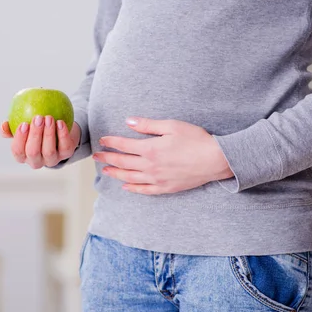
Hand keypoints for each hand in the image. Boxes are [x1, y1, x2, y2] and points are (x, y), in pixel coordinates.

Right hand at [0, 116, 80, 168]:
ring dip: (48, 134)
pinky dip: (63, 134)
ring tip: (49, 118)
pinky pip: (65, 146)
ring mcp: (52, 159)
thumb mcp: (24, 127)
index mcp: (23, 155)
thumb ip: (12, 126)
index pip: (18, 151)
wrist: (60, 130)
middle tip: (37, 118)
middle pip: (33, 152)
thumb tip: (3, 126)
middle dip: (35, 135)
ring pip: (49, 151)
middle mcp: (37, 161)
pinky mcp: (66, 154)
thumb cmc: (37, 128)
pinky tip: (60, 122)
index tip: (23, 123)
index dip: (19, 139)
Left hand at [93, 117, 233, 194]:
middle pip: (123, 162)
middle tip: (97, 157)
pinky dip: (133, 188)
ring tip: (106, 171)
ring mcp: (157, 179)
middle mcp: (150, 166)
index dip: (111, 142)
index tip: (103, 140)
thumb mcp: (172, 126)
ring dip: (116, 174)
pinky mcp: (166, 188)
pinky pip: (145, 190)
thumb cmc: (196, 139)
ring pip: (130, 177)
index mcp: (150, 149)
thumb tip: (128, 122)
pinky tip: (126, 186)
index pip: (124, 145)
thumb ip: (148, 125)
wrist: (215, 160)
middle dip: (108, 158)